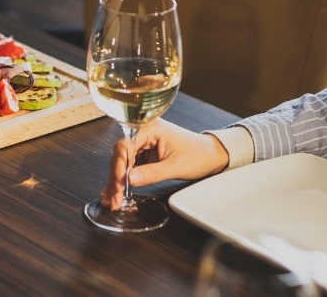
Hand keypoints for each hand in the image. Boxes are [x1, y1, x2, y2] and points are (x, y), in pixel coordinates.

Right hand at [100, 119, 229, 210]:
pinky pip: (130, 166)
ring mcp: (144, 143)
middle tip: (114, 197)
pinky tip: (117, 192)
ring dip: (118, 181)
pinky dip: (124, 180)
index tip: (119, 184)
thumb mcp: (175, 166)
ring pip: (123, 162)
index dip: (120, 167)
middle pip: (121, 155)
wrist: (212, 155)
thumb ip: (151, 173)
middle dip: (117, 178)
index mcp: (150, 128)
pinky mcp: (145, 152)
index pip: (125, 146)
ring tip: (114, 199)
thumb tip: (129, 180)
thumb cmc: (199, 154)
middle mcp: (144, 132)